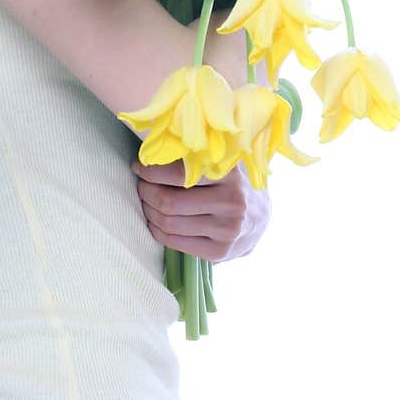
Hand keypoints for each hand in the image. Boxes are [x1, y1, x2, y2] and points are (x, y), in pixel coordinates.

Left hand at [131, 159, 270, 262]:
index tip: (140, 166)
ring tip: (146, 201)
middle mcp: (231, 202)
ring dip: (148, 211)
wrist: (259, 217)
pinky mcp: (219, 252)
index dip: (151, 171)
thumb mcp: (220, 164)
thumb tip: (154, 147)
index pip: (178, 173)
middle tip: (140, 184)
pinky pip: (173, 241)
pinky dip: (156, 230)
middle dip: (145, 191)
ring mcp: (227, 230)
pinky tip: (155, 221)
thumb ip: (195, 157)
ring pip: (168, 222)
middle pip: (168, 201)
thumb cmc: (229, 183)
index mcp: (229, 174)